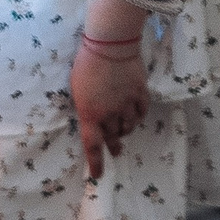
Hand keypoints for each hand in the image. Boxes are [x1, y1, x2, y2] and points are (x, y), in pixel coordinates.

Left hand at [71, 35, 149, 179]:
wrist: (110, 45)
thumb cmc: (86, 64)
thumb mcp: (77, 89)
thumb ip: (86, 107)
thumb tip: (93, 117)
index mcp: (90, 114)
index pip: (93, 145)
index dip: (96, 162)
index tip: (98, 175)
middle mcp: (110, 114)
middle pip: (113, 137)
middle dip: (114, 146)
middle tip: (116, 150)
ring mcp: (127, 105)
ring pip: (129, 127)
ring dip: (125, 131)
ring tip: (124, 131)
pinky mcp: (141, 93)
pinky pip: (141, 113)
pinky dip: (138, 117)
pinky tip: (136, 116)